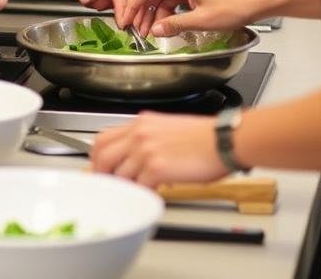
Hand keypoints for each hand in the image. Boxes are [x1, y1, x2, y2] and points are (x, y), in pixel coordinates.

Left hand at [90, 112, 227, 186]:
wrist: (223, 140)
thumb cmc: (204, 137)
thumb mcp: (168, 128)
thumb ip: (147, 140)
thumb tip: (136, 158)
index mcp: (141, 123)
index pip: (104, 138)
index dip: (97, 157)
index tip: (98, 168)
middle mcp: (139, 133)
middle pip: (102, 155)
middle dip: (101, 174)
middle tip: (106, 186)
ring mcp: (145, 150)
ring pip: (119, 174)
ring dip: (124, 187)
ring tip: (134, 193)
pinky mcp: (156, 167)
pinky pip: (138, 187)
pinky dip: (141, 195)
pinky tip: (149, 196)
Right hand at [137, 0, 263, 37]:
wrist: (257, 1)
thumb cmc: (235, 5)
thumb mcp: (201, 20)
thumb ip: (175, 25)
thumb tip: (157, 29)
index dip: (135, 4)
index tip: (128, 17)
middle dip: (146, 13)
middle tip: (140, 30)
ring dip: (159, 15)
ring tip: (155, 32)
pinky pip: (177, 0)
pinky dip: (171, 13)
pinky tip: (170, 25)